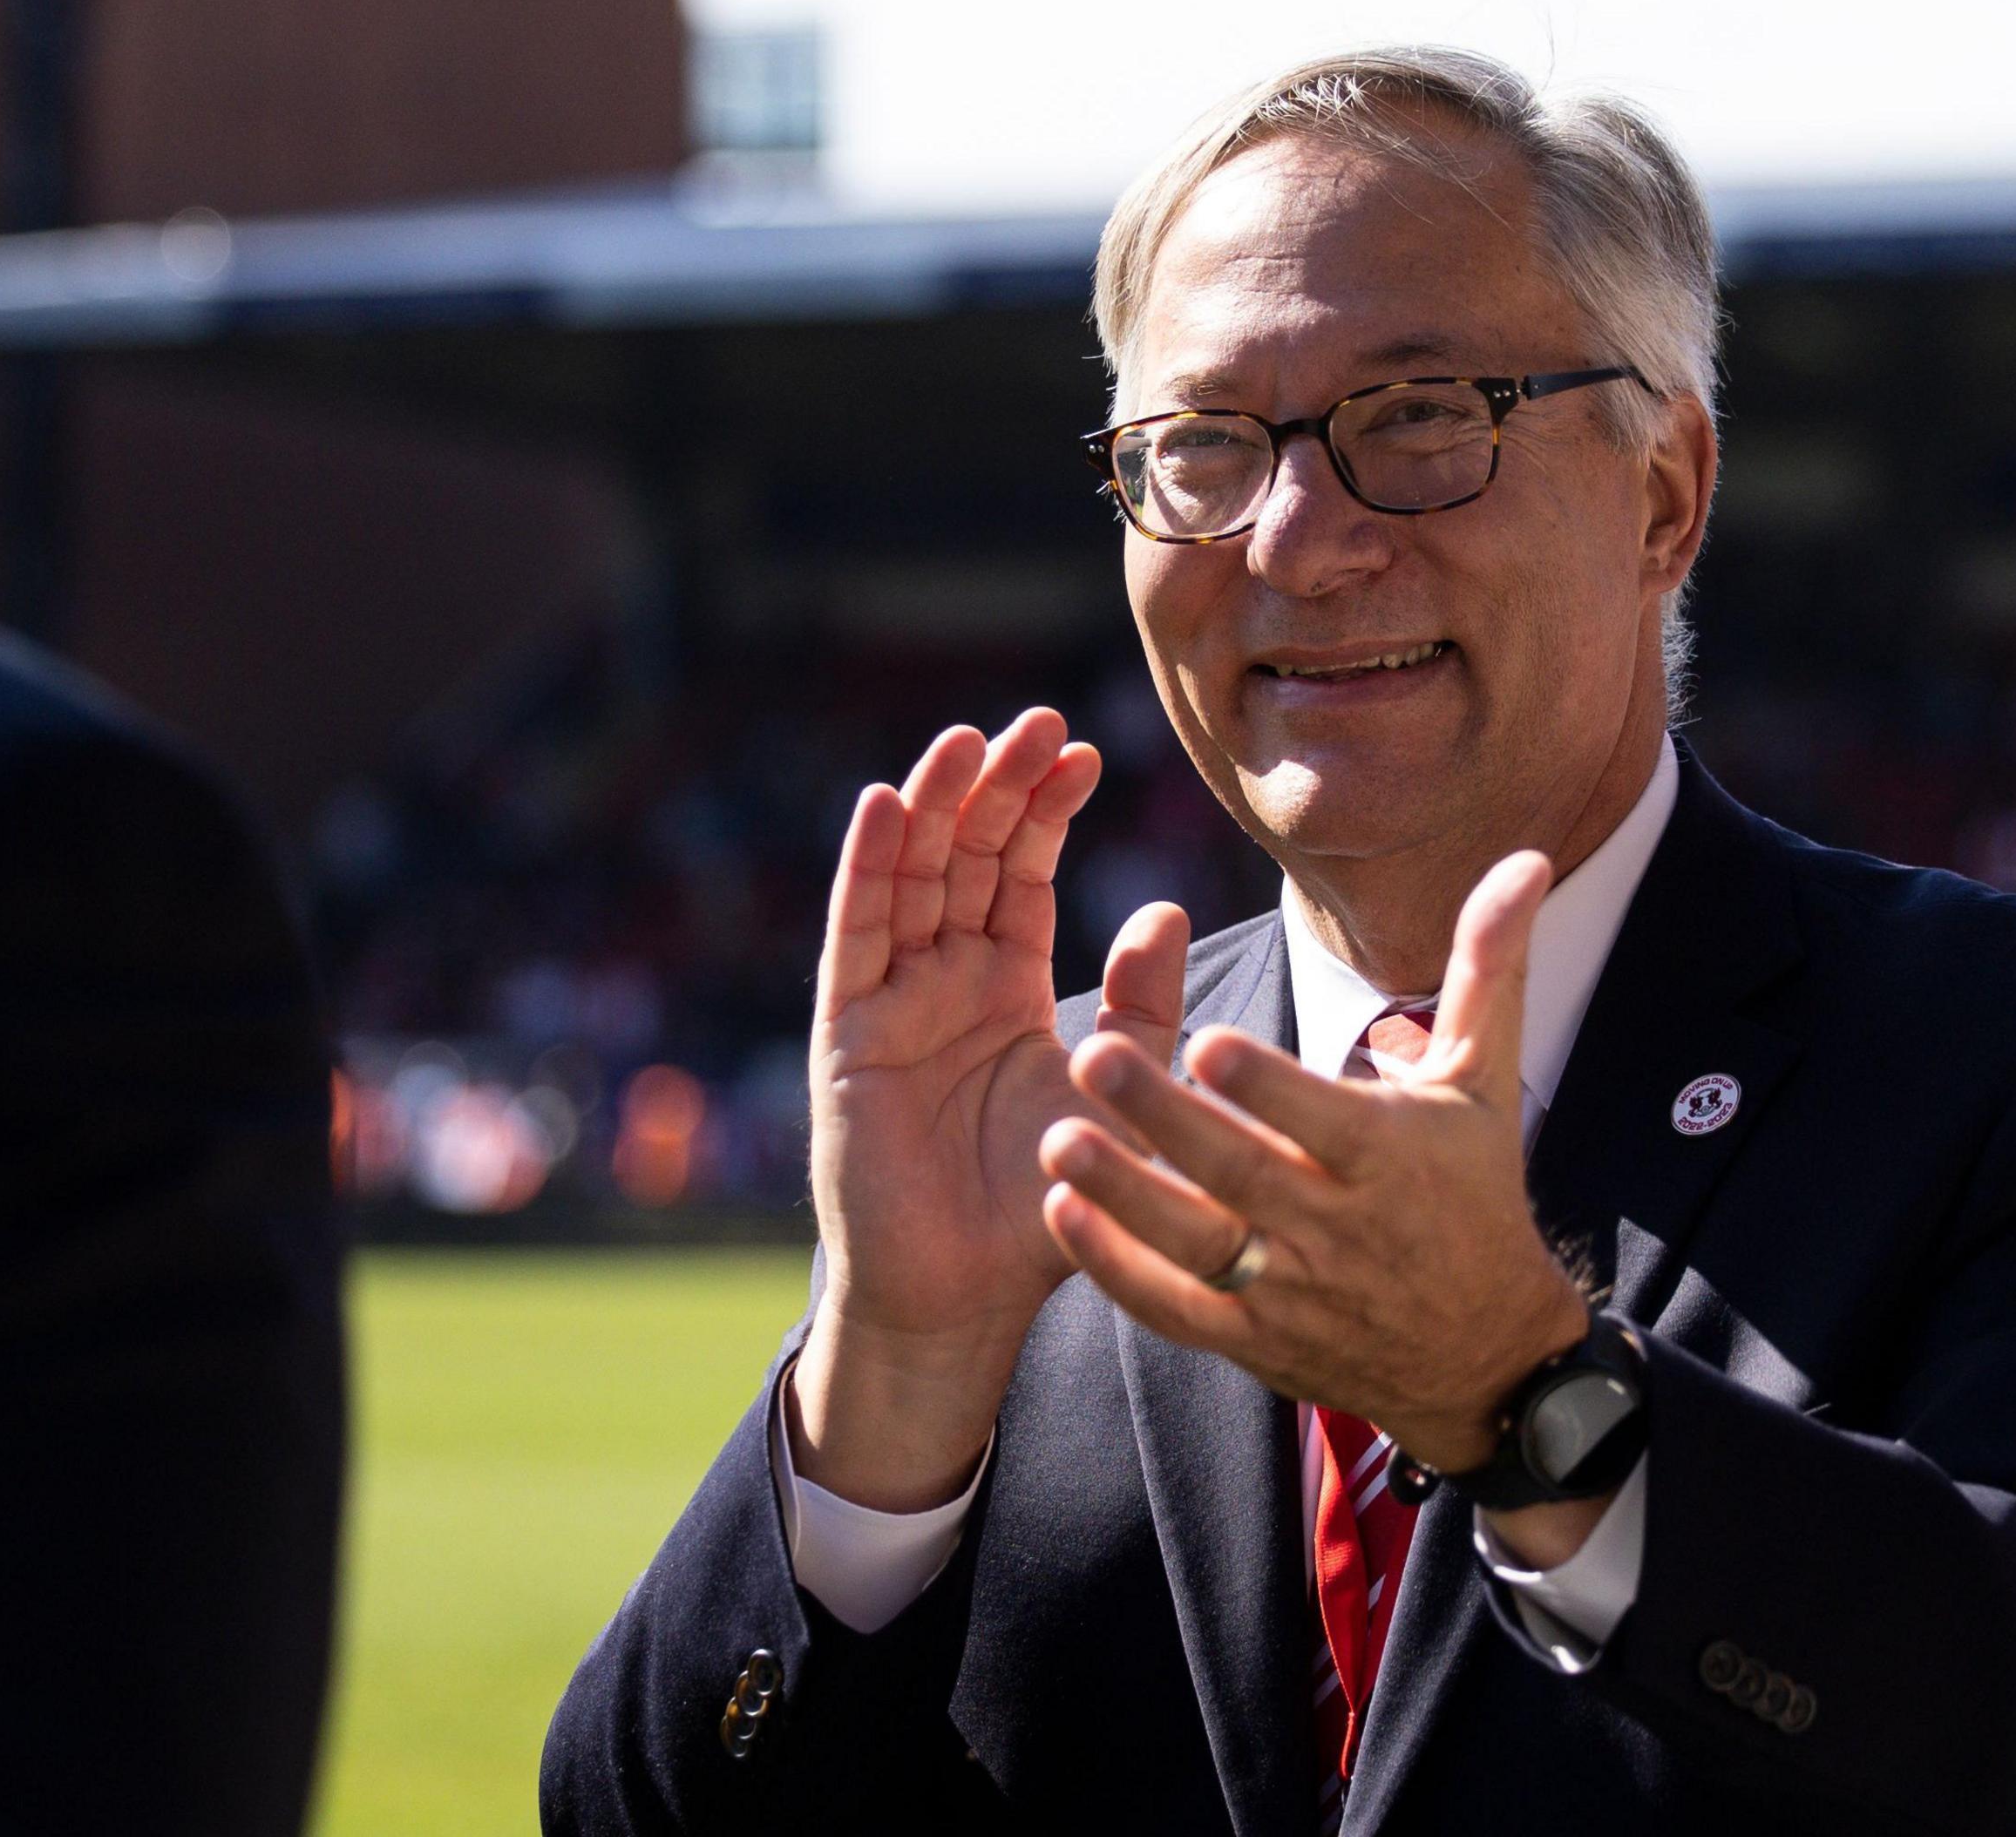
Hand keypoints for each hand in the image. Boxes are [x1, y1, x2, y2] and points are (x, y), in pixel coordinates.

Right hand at [789, 708, 1186, 1510]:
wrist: (967, 1294)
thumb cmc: (1046, 1202)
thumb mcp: (1116, 1093)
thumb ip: (1142, 1009)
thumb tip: (1166, 910)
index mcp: (1007, 985)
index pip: (1021, 872)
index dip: (1045, 809)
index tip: (1085, 748)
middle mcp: (943, 979)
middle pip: (965, 856)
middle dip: (997, 787)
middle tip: (1036, 721)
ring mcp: (891, 1000)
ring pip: (909, 878)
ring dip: (932, 806)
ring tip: (965, 740)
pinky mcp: (849, 1033)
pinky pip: (857, 937)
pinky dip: (865, 869)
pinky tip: (881, 805)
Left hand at [1033, 851, 1591, 1479]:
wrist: (1481, 1355)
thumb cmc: (1474, 1192)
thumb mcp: (1485, 1080)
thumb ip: (1487, 967)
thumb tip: (1526, 858)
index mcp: (1391, 1155)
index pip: (1321, 1119)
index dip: (1264, 1087)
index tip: (1205, 1039)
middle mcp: (1338, 1227)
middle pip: (1241, 1175)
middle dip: (1166, 1120)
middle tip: (1092, 1056)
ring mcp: (1291, 1289)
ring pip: (1197, 1247)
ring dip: (1124, 1195)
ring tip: (1055, 1140)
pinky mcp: (1253, 1336)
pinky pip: (1177, 1309)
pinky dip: (1119, 1270)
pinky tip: (1064, 1214)